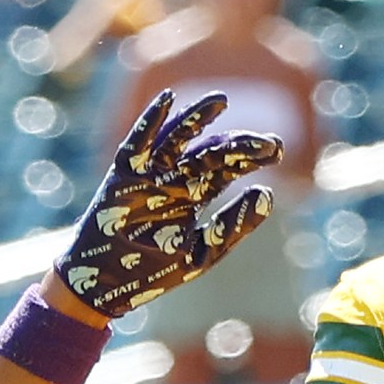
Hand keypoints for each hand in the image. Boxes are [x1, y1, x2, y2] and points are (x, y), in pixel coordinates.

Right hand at [55, 89, 281, 317]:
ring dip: (197, 118)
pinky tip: (168, 99)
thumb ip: (234, 225)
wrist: (106, 285)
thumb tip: (267, 193)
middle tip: (268, 141)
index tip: (276, 149)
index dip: (251, 157)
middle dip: (237, 145)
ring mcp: (149, 175)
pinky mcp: (123, 175)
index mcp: (195, 195)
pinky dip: (150, 122)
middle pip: (210, 152)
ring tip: (222, 101)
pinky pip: (137, 144)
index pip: (228, 169)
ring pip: (177, 139)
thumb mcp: (204, 251)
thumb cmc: (154, 271)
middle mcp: (175, 179)